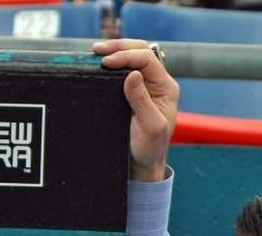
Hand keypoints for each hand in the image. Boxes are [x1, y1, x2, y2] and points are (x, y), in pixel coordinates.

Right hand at [93, 39, 178, 181]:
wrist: (143, 162)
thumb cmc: (150, 148)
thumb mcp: (150, 126)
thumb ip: (143, 101)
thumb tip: (134, 74)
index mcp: (166, 88)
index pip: (148, 59)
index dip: (126, 56)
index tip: (105, 62)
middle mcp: (157, 83)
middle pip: (140, 51)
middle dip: (119, 46)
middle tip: (96, 50)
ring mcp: (145, 85)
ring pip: (131, 56)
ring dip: (113, 51)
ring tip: (94, 52)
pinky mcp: (132, 90)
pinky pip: (122, 69)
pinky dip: (110, 62)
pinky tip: (96, 63)